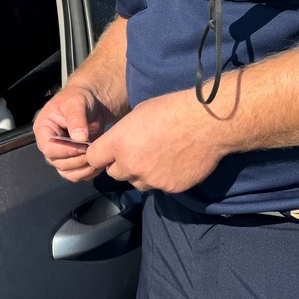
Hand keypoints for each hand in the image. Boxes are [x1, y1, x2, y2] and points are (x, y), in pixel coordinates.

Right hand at [33, 84, 114, 181]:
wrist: (92, 103)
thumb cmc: (79, 98)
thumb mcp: (76, 103)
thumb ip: (77, 119)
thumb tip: (79, 137)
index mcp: (43, 128)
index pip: (48, 147)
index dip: (65, 150)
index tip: (82, 146)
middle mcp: (49, 144)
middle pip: (57, 162)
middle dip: (77, 160)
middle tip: (93, 151)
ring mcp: (61, 154)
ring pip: (67, 172)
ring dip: (83, 169)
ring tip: (97, 158)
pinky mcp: (73, 160)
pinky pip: (77, 174)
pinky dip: (88, 172)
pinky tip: (99, 162)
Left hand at [86, 89, 227, 192]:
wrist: (205, 123)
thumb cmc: (172, 111)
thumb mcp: (138, 114)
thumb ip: (123, 135)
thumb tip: (121, 144)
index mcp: (118, 144)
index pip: (93, 158)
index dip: (99, 155)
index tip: (105, 153)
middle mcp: (130, 165)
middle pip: (114, 173)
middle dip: (121, 164)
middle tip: (137, 152)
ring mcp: (150, 179)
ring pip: (136, 182)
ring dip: (141, 173)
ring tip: (158, 156)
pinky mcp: (169, 188)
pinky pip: (159, 187)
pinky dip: (163, 178)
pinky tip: (174, 162)